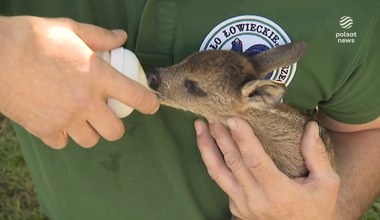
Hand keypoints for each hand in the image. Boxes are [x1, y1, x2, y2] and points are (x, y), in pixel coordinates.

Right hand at [0, 16, 158, 147]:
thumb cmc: (31, 38)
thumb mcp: (69, 29)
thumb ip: (99, 36)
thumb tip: (121, 37)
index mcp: (97, 76)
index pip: (135, 96)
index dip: (149, 104)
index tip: (152, 106)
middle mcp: (86, 102)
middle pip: (115, 131)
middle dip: (115, 125)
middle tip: (108, 114)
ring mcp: (65, 119)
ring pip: (91, 140)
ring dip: (91, 131)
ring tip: (82, 118)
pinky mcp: (44, 129)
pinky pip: (63, 143)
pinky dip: (63, 135)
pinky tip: (58, 121)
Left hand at [195, 118, 339, 219]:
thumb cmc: (316, 209)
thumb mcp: (326, 184)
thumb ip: (317, 155)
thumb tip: (310, 126)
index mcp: (279, 193)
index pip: (256, 161)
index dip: (242, 139)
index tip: (232, 119)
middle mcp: (256, 199)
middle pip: (232, 163)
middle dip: (220, 136)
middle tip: (213, 114)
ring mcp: (242, 205)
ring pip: (217, 172)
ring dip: (206, 147)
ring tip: (200, 126)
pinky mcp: (235, 207)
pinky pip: (220, 180)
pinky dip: (212, 160)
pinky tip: (209, 144)